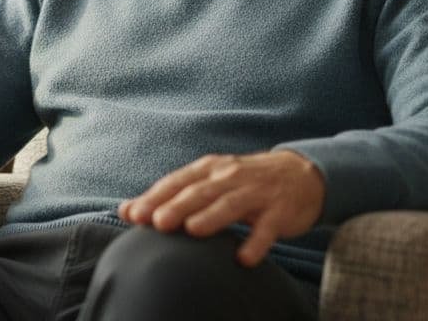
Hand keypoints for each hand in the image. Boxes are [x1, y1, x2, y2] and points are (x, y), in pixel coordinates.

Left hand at [117, 150, 324, 266]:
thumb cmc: (244, 182)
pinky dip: (256, 242)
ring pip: (231, 204)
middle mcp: (230, 177)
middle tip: (157, 223)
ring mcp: (256, 193)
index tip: (133, 215)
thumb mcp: (209, 181)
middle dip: (177, 206)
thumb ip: (171, 195)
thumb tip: (125, 210)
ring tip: (193, 231)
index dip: (155, 198)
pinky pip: (267, 228)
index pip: (177, 182)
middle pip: (200, 191)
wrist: (301, 175)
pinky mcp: (280, 211)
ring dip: (212, 217)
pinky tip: (244, 257)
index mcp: (209, 169)